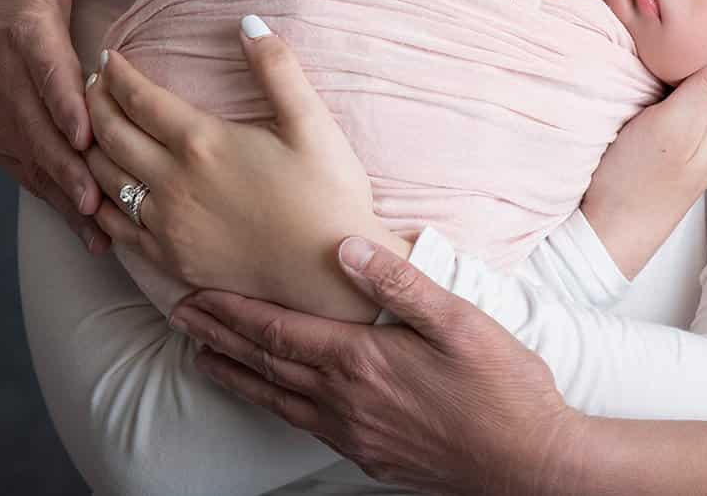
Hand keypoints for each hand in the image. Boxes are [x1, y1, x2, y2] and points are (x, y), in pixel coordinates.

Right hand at [0, 0, 156, 252]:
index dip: (61, 104)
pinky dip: (46, 193)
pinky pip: (18, 164)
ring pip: (27, 155)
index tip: (83, 135)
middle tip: (97, 201)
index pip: (44, 71)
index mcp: (23, 30)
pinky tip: (77, 223)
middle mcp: (3, 75)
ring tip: (95, 229)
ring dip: (59, 192)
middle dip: (65, 167)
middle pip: (35, 127)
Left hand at [83, 20, 409, 319]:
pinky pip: (115, 226)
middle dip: (95, 102)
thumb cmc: (328, 193)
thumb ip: (277, 68)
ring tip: (91, 127)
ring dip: (91, 147)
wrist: (329, 271)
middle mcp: (173, 182)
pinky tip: (102, 190)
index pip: (140, 98)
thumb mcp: (312, 122)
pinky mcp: (169, 259)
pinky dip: (98, 201)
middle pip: (111, 134)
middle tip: (91, 82)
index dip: (118, 73)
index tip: (107, 55)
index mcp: (204, 142)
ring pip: (104, 179)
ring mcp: (166, 224)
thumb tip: (248, 21)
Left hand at [173, 238, 581, 495]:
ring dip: (236, 375)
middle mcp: (345, 401)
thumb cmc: (502, 386)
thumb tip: (345, 246)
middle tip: (179, 318)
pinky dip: (273, 404)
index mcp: (361, 360)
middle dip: (218, 338)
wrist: (527, 462)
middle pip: (265, 365)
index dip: (232, 312)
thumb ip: (399, 282)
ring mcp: (354, 433)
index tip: (194, 295)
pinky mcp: (369, 455)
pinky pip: (303, 426)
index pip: (278, 331)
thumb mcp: (459, 319)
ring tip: (204, 358)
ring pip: (276, 400)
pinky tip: (273, 398)